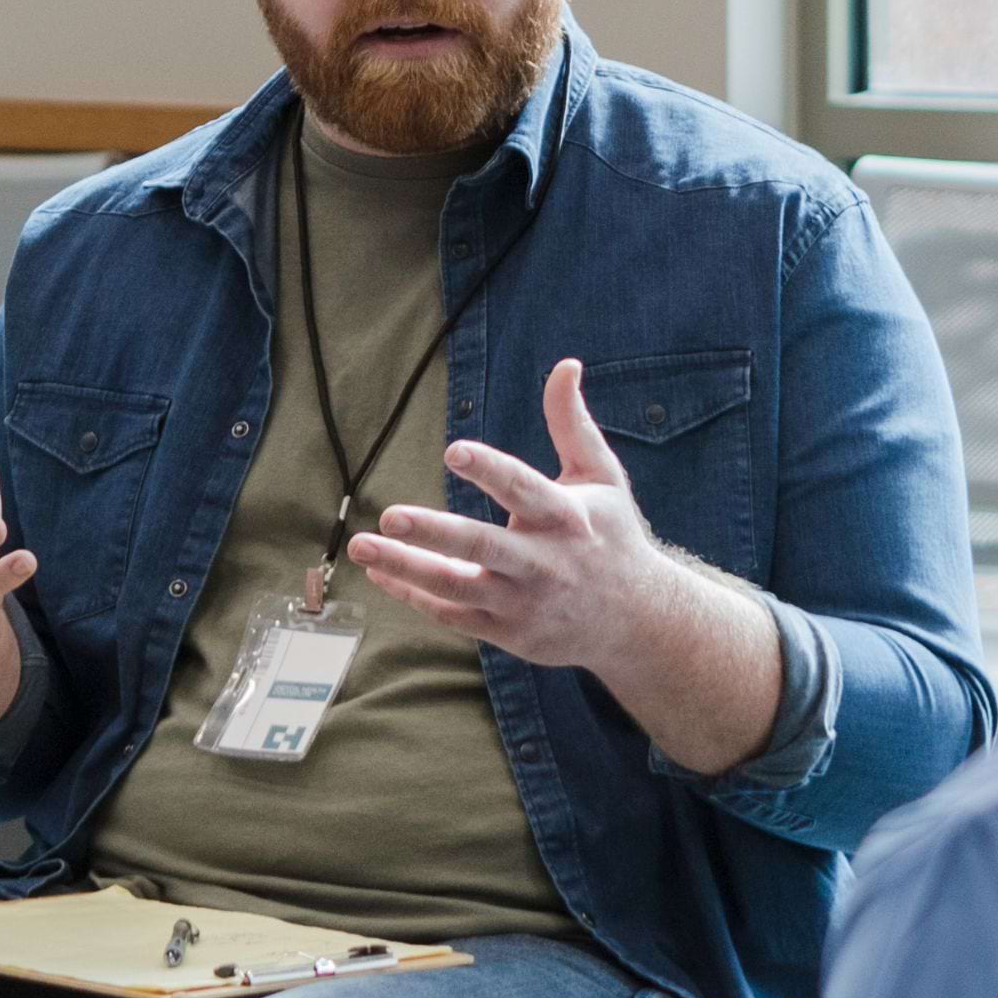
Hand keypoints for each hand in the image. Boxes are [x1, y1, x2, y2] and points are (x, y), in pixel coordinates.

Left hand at [346, 357, 661, 673]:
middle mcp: (544, 563)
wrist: (638, 622)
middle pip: (482, 546)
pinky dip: (415, 596)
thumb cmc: (612, 537)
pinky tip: (382, 574)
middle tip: (389, 516)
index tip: (453, 451)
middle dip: (434, 533)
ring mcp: (523, 602)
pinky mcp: (507, 632)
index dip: (490, 470)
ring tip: (360, 546)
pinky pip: (453, 614)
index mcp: (567, 518)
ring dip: (406, 568)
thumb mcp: (603, 478)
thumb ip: (573, 424)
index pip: (524, 490)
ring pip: (457, 587)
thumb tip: (565, 365)